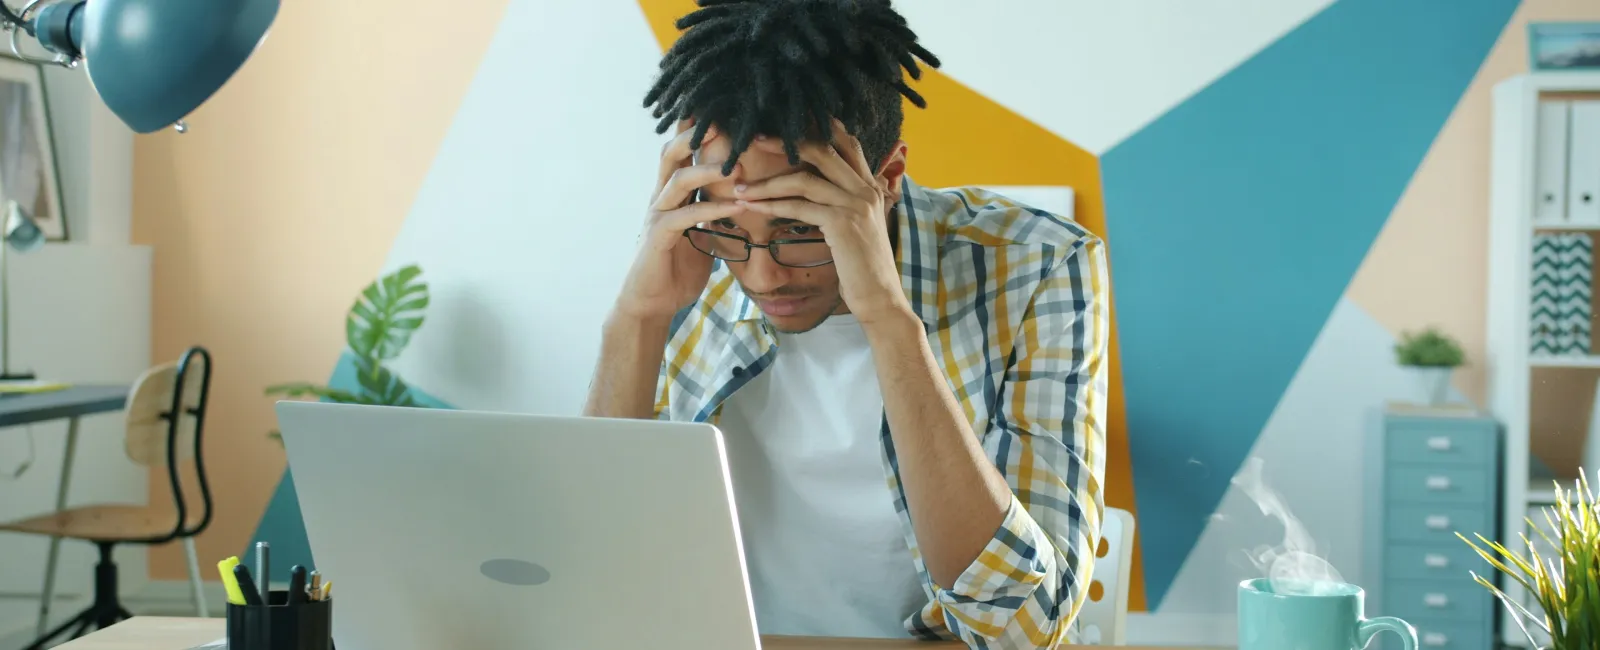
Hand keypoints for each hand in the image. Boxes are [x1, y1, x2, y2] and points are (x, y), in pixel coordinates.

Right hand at [613, 121, 744, 322]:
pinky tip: (737, 208)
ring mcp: (657, 215)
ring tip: (738, 165)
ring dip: (709, 169)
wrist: (650, 302)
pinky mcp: (659, 237)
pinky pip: (686, 216)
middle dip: (697, 134)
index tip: (722, 110)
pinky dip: (713, 210)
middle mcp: (661, 198)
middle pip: (672, 152)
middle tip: (726, 120)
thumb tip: (740, 199)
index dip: (697, 130)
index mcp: (671, 194)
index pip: (681, 152)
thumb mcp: (700, 234)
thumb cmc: (676, 268)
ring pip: (678, 179)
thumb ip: (713, 213)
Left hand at [733, 120, 912, 324]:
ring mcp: (855, 204)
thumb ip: (844, 205)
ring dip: (767, 183)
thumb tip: (817, 195)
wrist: (880, 297)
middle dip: (785, 142)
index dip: (820, 128)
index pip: (847, 143)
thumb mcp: (858, 228)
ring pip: (804, 180)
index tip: (786, 125)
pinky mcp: (842, 223)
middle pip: (822, 150)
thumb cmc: (863, 267)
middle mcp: (866, 189)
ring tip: (741, 188)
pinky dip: (772, 205)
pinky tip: (753, 207)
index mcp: (870, 187)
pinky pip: (799, 206)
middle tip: (755, 139)